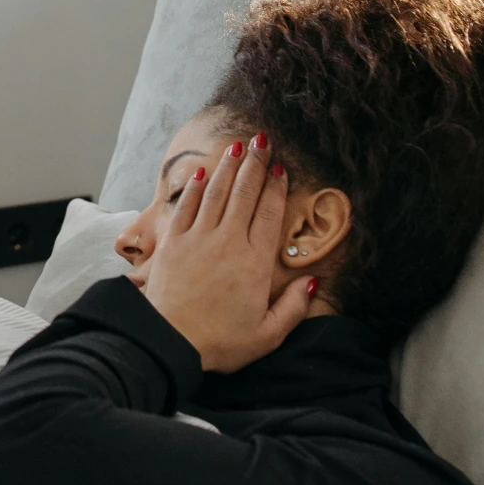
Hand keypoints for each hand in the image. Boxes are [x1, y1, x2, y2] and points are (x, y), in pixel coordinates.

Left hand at [142, 137, 318, 372]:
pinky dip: (195, 187)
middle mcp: (228, 242)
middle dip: (255, 165)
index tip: (281, 168)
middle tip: (262, 141)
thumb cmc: (221, 342)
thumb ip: (294, 307)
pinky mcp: (173, 242)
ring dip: (228, 168)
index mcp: (255, 262)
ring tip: (238, 146)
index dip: (276, 188)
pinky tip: (202, 172)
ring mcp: (198, 238)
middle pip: (245, 195)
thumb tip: (314, 280)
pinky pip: (186, 206)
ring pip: (217, 193)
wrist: (169, 341)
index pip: (269, 214)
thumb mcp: (268, 334)